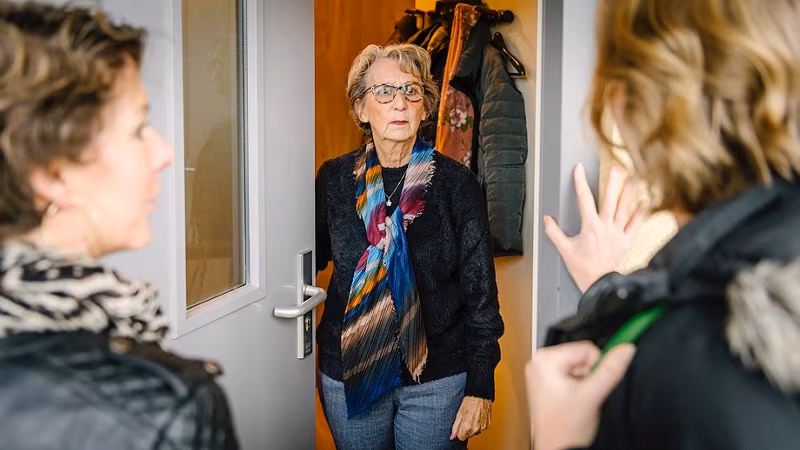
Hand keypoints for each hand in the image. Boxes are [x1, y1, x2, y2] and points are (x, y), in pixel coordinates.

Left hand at [450, 396, 491, 440]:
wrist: (481, 395)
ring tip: (472, 417)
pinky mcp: (488, 425)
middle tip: (466, 419)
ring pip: (475, 433)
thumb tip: (452, 437)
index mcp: (467, 426)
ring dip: (473, 428)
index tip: (460, 426)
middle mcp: (476, 428)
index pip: (461, 438)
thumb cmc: (470, 402)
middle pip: (468, 436)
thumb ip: (455, 427)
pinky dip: (479, 425)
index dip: (459, 432)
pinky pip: (481, 429)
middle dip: (466, 430)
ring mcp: (483, 427)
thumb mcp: (459, 414)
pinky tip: (478, 417)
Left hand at [525, 341, 635, 449]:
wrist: (556, 449)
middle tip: (581, 396)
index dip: (595, 368)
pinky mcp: (548, 383)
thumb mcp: (592, 395)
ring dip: (583, 384)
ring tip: (575, 401)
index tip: (589, 386)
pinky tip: (571, 402)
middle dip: (588, 377)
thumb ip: (611, 370)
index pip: (587, 348)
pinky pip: (573, 377)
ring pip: (580, 368)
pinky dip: (578, 389)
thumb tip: (627, 349)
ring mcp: (543, 373)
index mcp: (545, 358)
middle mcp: (540, 362)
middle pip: (582, 357)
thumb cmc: (562, 428)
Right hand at [544, 163, 645, 292]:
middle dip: (612, 182)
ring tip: (633, 178)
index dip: (580, 182)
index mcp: (590, 226)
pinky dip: (641, 213)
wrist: (600, 284)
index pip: (584, 199)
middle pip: (610, 199)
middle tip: (615, 167)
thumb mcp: (564, 249)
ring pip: (625, 209)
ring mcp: (617, 233)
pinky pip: (635, 225)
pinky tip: (646, 202)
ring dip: (629, 192)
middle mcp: (605, 226)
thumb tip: (547, 219)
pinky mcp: (625, 241)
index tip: (579, 169)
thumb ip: (554, 232)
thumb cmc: (583, 269)